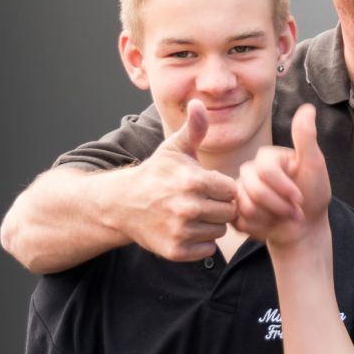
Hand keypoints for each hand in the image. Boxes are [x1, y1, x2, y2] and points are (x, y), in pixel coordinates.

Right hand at [119, 99, 236, 259]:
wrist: (121, 204)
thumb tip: (200, 103)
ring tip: (194, 213)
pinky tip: (187, 229)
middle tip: (202, 201)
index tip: (209, 185)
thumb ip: (194, 128)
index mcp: (194, 181)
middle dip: (219, 206)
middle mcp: (188, 207)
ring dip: (210, 224)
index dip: (223, 188)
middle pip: (228, 212)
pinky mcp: (176, 250)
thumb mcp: (174, 149)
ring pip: (219, 231)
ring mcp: (181, 231)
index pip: (232, 190)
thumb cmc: (155, 174)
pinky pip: (207, 249)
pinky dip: (200, 243)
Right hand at [235, 104, 331, 248]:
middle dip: (280, 206)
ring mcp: (239, 190)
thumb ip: (306, 138)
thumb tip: (307, 108)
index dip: (285, 188)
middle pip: (255, 190)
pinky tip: (269, 223)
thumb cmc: (313, 194)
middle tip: (294, 211)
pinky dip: (259, 226)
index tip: (300, 198)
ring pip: (246, 206)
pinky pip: (239, 220)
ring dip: (271, 217)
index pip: (266, 170)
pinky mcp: (234, 210)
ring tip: (283, 216)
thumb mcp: (314, 165)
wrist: (305, 227)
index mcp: (266, 157)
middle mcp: (249, 171)